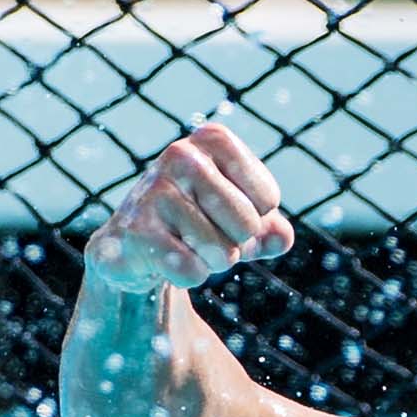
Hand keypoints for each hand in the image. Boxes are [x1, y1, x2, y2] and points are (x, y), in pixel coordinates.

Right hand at [84, 122, 295, 291]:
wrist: (137, 245)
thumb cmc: (203, 223)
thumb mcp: (245, 221)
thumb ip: (273, 231)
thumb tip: (281, 237)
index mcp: (213, 140)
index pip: (268, 198)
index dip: (256, 219)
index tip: (226, 212)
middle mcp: (182, 155)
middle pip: (248, 225)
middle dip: (236, 244)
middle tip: (205, 233)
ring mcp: (154, 190)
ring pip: (223, 253)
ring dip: (212, 261)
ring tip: (185, 243)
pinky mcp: (135, 229)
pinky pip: (191, 270)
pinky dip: (189, 275)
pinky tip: (166, 258)